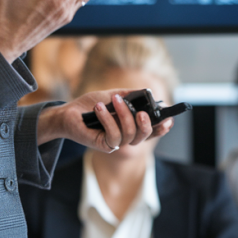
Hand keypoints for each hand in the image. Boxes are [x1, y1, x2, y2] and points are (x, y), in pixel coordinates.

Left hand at [37, 89, 173, 152]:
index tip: (169, 118)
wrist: (69, 112)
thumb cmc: (91, 105)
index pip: (151, 130)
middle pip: (143, 136)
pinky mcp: (103, 145)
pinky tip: (99, 108)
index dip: (161, 127)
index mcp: (131, 126)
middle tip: (142, 111)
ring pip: (129, 135)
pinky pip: (113, 136)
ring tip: (114, 100)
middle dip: (146, 124)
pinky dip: (107, 119)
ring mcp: (115, 143)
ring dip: (123, 115)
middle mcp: (125, 137)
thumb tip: (146, 93)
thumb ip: (130, 95)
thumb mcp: (113, 95)